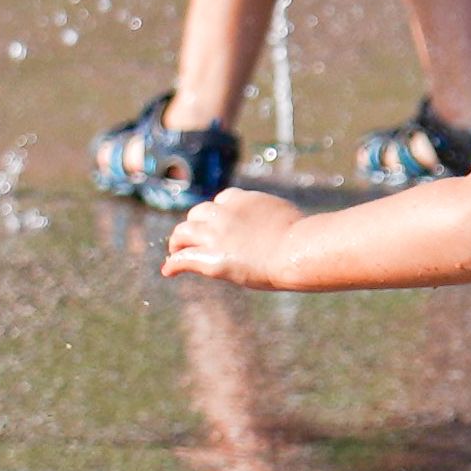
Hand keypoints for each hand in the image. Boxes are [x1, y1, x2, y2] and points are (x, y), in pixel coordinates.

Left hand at [163, 187, 303, 287]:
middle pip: (198, 213)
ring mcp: (214, 235)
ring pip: (183, 232)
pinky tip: (169, 271)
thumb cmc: (301, 238)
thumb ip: (272, 217)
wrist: (296, 250)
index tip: (216, 222)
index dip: (217, 213)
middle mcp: (223, 213)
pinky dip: (173, 264)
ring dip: (178, 242)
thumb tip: (283, 225)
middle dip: (195, 225)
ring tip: (176, 251)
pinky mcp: (210, 258)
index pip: (221, 200)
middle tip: (192, 239)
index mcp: (242, 199)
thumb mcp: (285, 216)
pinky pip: (182, 258)